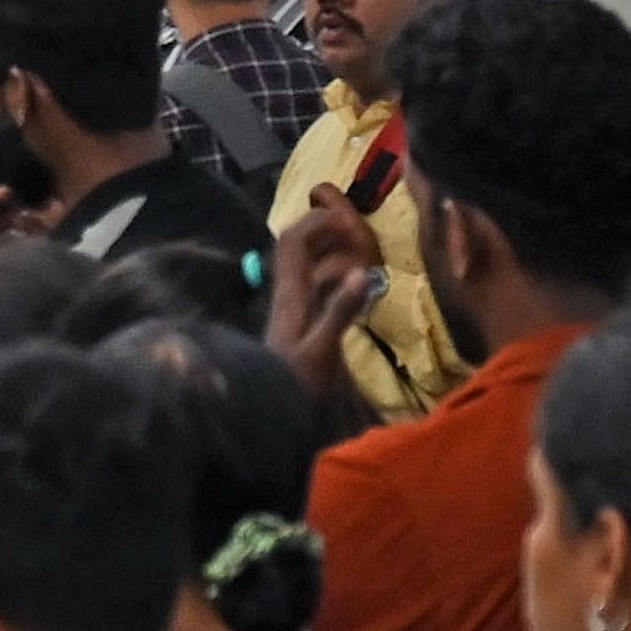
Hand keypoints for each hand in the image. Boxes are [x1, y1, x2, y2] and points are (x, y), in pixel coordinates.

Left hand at [269, 199, 388, 406]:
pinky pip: (312, 286)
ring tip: (358, 247)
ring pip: (303, 266)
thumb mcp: (323, 349)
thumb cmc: (297, 383)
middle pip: (295, 248)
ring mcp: (291, 308)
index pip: (293, 243)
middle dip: (322, 231)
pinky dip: (330, 274)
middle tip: (356, 229)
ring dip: (327, 250)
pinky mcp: (298, 323)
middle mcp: (287, 295)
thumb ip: (340, 311)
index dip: (315, 222)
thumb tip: (360, 271)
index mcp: (291, 295)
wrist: (270, 413)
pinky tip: (351, 281)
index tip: (346, 217)